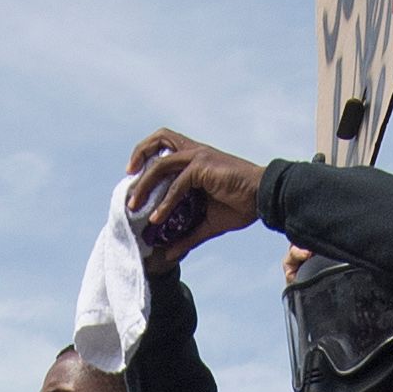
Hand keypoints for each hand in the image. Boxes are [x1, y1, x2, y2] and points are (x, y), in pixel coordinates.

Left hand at [120, 131, 265, 263]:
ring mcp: (199, 157)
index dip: (148, 157)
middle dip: (140, 153)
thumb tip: (169, 253)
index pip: (166, 147)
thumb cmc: (241, 205)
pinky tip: (158, 218)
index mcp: (196, 158)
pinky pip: (177, 185)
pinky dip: (165, 202)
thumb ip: (187, 235)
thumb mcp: (208, 223)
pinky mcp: (203, 167)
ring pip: (161, 164)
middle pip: (160, 138)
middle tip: (128, 177)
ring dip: (144, 185)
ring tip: (133, 206)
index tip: (135, 178)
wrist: (264, 198)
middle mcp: (195, 152)